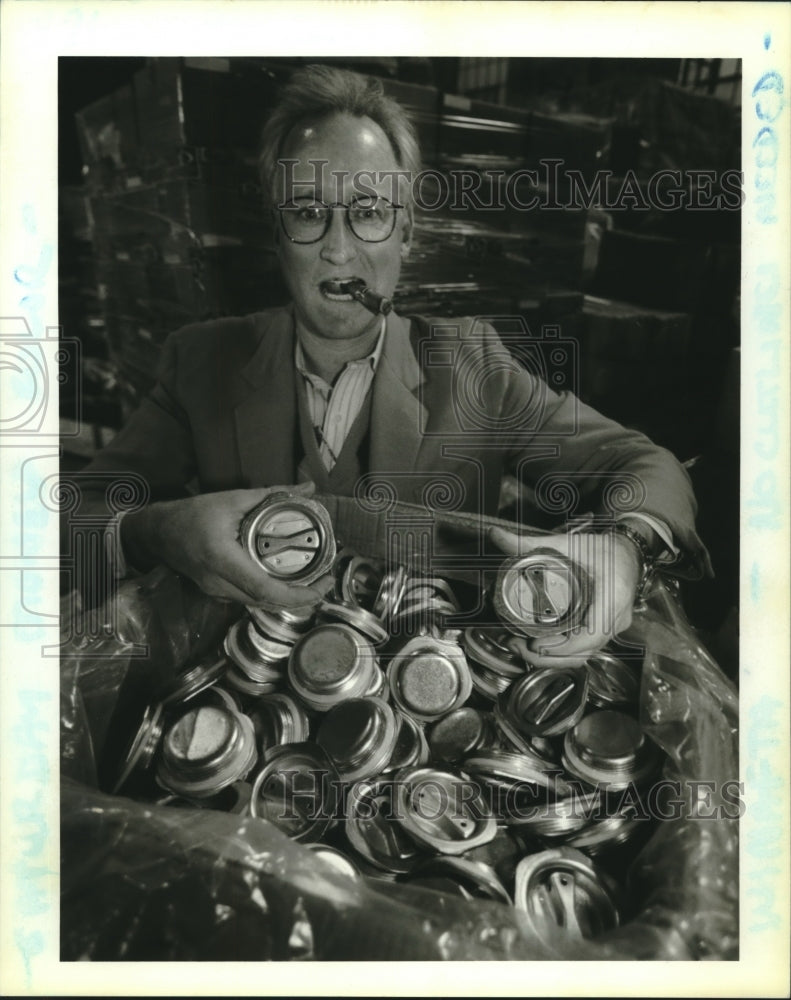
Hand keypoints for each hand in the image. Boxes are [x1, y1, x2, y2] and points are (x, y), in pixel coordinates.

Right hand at [121, 482, 332, 607]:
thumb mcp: (232, 499)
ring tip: (312, 583)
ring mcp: (216, 592)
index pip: (263, 588)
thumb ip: (272, 494)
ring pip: (258, 604)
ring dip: (286, 598)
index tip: (322, 585)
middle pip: (265, 601)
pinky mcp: (216, 592)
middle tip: (325, 582)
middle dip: (300, 598)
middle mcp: (218, 583)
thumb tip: (308, 489)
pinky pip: (248, 599)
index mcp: (222, 559)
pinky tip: (286, 582)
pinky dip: (270, 595)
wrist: (157, 532)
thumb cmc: (190, 514)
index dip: (297, 594)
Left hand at [488, 527, 640, 666]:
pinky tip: (539, 645)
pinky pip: (584, 649)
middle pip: (584, 651)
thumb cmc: (604, 548)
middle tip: (517, 645)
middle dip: (548, 656)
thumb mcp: (568, 543)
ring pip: (583, 654)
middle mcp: (617, 617)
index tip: (535, 644)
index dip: (563, 646)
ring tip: (522, 646)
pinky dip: (561, 652)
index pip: (592, 634)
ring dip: (553, 657)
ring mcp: (613, 627)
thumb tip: (497, 535)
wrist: (628, 552)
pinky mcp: (605, 630)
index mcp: (613, 596)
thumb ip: (530, 542)